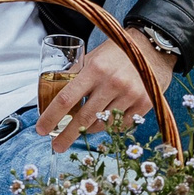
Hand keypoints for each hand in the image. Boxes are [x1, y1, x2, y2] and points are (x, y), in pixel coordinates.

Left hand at [36, 32, 174, 151]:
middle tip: (57, 146)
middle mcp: (112, 83)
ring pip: (103, 124)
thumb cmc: (117, 53)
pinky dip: (112, 126)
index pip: (66, 98)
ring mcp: (130, 94)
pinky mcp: (145, 103)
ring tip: (84, 127)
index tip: (41, 129)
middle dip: (67, 136)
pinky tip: (108, 119)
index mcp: (95, 69)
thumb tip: (54, 95)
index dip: (51, 117)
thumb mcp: (92, 57)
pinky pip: (122, 125)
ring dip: (90, 129)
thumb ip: (76, 75)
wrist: (152, 48)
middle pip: (83, 118)